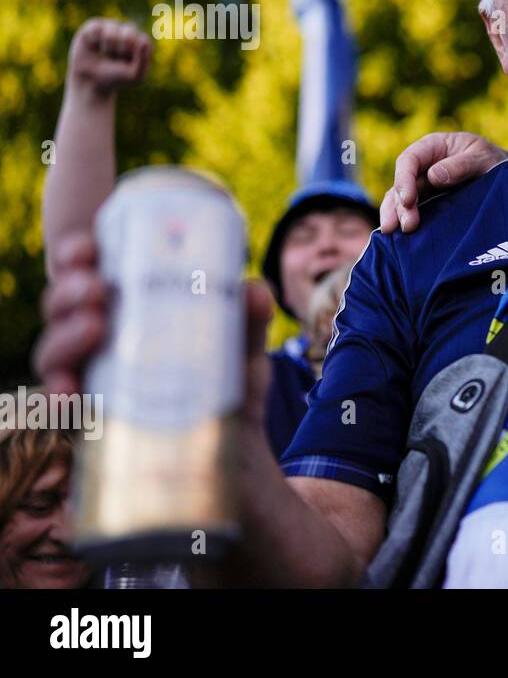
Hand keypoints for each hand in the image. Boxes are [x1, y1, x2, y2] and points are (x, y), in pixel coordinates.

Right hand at [34, 232, 275, 431]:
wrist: (237, 462)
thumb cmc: (230, 393)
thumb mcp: (243, 353)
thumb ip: (248, 321)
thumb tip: (253, 288)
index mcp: (128, 312)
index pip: (88, 274)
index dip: (77, 255)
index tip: (89, 245)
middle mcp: (101, 344)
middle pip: (63, 309)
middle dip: (69, 292)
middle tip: (97, 288)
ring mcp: (93, 383)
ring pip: (54, 353)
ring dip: (64, 335)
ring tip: (94, 326)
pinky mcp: (93, 425)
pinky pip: (63, 408)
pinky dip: (58, 396)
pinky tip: (68, 393)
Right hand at [66, 18, 151, 101]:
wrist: (91, 81)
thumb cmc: (116, 78)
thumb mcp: (135, 76)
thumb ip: (143, 61)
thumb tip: (143, 41)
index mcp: (142, 42)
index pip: (143, 41)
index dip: (134, 56)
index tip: (128, 64)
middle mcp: (129, 31)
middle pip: (129, 34)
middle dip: (121, 50)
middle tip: (116, 58)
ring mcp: (112, 27)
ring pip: (112, 32)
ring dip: (108, 48)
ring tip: (105, 53)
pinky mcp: (95, 25)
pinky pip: (97, 29)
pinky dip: (95, 41)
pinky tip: (94, 46)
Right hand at [379, 131, 507, 233]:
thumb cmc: (494, 161)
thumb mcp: (482, 157)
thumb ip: (461, 165)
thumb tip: (434, 176)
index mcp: (433, 147)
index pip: (409, 160)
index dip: (404, 180)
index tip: (408, 200)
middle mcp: (423, 167)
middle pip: (401, 184)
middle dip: (399, 205)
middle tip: (407, 226)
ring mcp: (424, 187)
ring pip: (401, 201)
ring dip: (397, 216)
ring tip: (394, 234)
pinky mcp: (429, 204)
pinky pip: (411, 212)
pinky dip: (403, 223)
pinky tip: (399, 238)